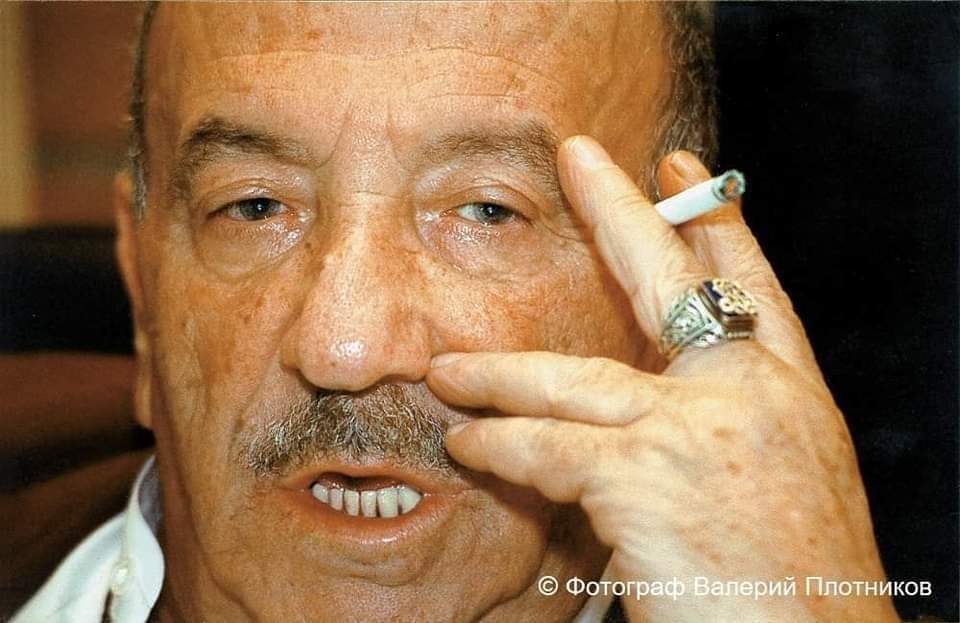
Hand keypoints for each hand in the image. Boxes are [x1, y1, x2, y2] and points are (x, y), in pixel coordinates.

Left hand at [426, 137, 898, 621]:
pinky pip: (548, 446)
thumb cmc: (800, 589)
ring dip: (500, 375)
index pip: (755, 288)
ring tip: (448, 373)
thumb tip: (653, 407)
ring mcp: (695, 427)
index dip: (720, 226)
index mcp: (792, 397)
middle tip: (582, 159)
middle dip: (622, 210)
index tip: (689, 174)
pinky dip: (500, 445)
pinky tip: (467, 443)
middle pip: (672, 279)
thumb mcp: (783, 486)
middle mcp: (748, 394)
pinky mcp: (644, 473)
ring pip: (574, 377)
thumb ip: (726, 431)